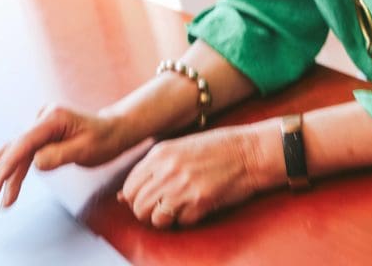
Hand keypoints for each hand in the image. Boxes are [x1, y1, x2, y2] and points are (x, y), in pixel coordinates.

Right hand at [0, 104, 124, 207]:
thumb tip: (35, 163)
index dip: (8, 163)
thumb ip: (59, 155)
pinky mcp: (41, 134)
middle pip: (16, 145)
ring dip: (6, 174)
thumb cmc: (102, 140)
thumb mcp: (85, 150)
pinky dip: (14, 169)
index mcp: (54, 117)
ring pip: (17, 150)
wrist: (112, 131)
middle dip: (2, 171)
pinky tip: (1, 181)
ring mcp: (41, 124)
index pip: (25, 141)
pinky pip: (24, 152)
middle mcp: (43, 117)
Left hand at [118, 124, 272, 227]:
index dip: (135, 198)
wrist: (249, 152)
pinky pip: (179, 223)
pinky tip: (196, 207)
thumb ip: (152, 168)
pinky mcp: (198, 202)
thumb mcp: (180, 149)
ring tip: (178, 209)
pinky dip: (185, 221)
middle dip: (147, 212)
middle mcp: (167, 169)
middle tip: (163, 208)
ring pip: (154, 218)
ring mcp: (182, 186)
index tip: (149, 198)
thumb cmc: (216, 148)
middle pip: (138, 205)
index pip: (130, 186)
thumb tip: (122, 196)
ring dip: (164, 220)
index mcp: (161, 153)